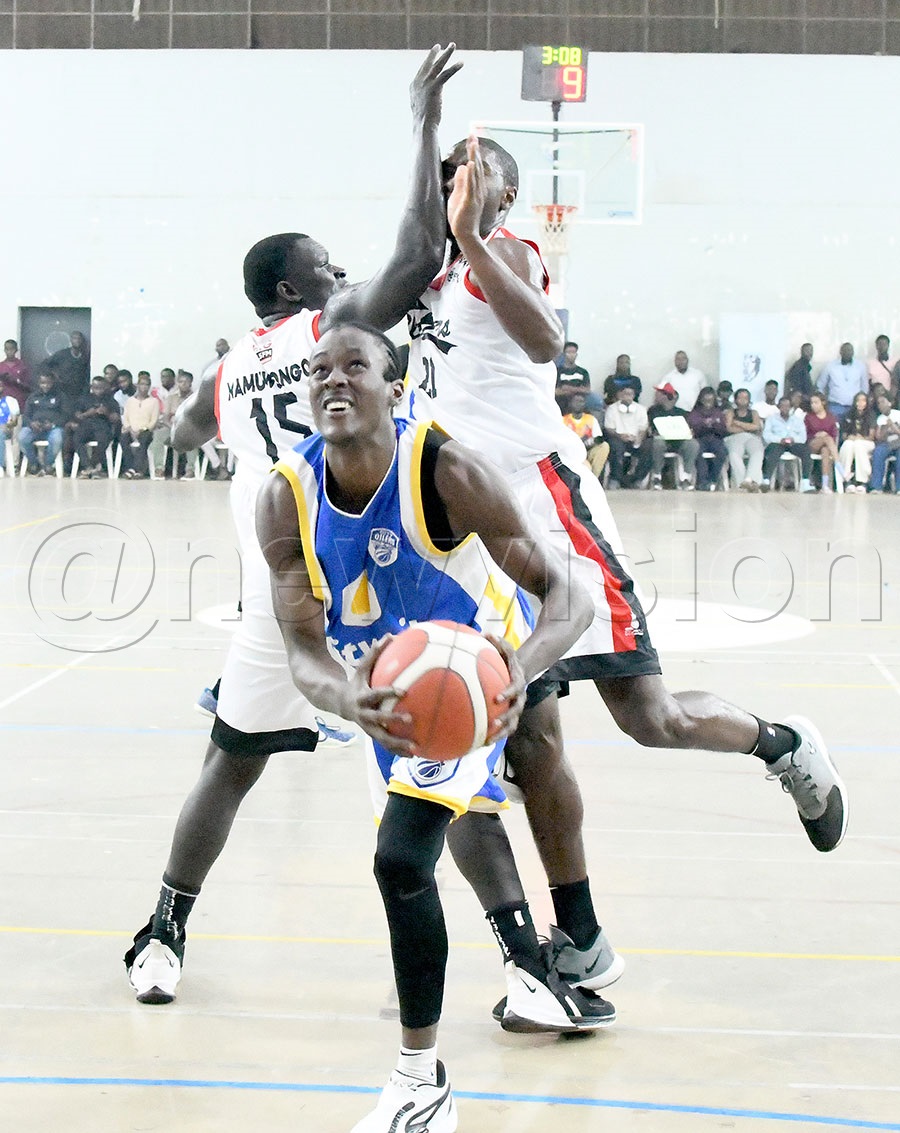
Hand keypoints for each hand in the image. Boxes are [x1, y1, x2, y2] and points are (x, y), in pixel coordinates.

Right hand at [347, 636, 419, 757]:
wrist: (338, 703)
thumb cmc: (356, 682)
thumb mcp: (362, 668)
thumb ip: (375, 653)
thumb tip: (389, 635)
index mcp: (362, 697)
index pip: (376, 694)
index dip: (388, 692)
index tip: (403, 691)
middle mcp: (364, 715)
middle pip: (378, 720)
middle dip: (393, 721)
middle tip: (411, 720)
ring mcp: (367, 727)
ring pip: (382, 738)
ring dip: (398, 744)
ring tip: (415, 748)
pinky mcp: (372, 735)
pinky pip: (386, 744)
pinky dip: (399, 750)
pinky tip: (415, 754)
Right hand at [409, 43, 460, 128]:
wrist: (423, 126)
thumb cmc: (423, 122)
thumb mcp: (420, 107)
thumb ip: (423, 99)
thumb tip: (426, 101)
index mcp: (413, 86)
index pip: (421, 71)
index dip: (427, 62)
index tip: (432, 55)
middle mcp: (418, 82)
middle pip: (427, 64)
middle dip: (433, 54)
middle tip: (439, 46)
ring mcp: (425, 83)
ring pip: (438, 65)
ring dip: (446, 54)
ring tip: (452, 45)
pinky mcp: (434, 87)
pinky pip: (446, 74)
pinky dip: (454, 68)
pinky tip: (461, 63)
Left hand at [447, 133, 485, 246]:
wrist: (465, 236)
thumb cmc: (461, 218)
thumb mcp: (458, 196)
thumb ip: (461, 182)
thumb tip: (463, 166)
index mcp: (475, 188)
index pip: (475, 166)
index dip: (474, 152)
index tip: (472, 138)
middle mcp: (478, 189)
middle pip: (477, 166)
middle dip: (475, 150)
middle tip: (473, 134)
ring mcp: (475, 196)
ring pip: (476, 173)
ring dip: (475, 157)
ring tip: (473, 143)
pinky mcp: (469, 202)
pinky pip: (471, 186)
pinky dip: (472, 175)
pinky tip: (471, 164)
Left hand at [483, 634, 526, 742]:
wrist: (521, 671)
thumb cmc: (508, 659)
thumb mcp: (506, 649)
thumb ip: (499, 643)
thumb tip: (487, 634)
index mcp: (518, 682)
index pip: (515, 689)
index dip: (508, 694)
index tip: (497, 698)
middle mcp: (519, 698)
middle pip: (515, 712)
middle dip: (505, 720)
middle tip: (492, 724)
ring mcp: (515, 709)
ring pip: (511, 725)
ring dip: (500, 734)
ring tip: (486, 741)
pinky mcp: (509, 717)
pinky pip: (502, 729)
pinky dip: (492, 736)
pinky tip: (478, 743)